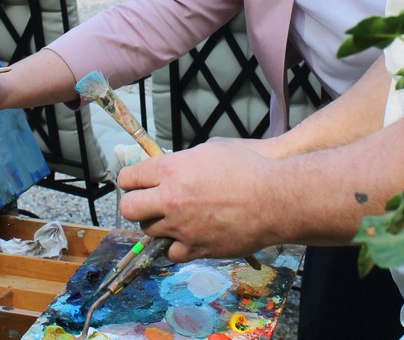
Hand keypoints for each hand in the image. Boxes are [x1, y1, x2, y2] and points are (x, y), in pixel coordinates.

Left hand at [118, 141, 282, 261]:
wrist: (275, 198)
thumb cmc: (248, 168)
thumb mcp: (211, 150)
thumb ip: (183, 161)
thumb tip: (171, 167)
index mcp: (171, 169)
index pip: (129, 177)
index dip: (130, 180)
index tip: (135, 183)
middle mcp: (170, 198)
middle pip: (129, 208)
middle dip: (135, 206)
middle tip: (147, 204)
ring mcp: (181, 226)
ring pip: (149, 232)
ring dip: (157, 226)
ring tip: (173, 219)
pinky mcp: (195, 247)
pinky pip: (170, 253)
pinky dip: (176, 247)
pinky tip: (187, 237)